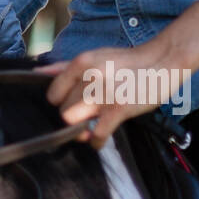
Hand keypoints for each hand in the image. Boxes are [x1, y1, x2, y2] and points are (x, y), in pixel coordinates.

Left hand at [35, 42, 184, 149]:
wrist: (162, 61)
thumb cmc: (127, 61)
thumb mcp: (94, 57)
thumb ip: (64, 67)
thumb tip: (37, 73)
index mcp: (81, 63)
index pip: (53, 92)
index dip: (60, 101)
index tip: (70, 103)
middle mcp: (89, 77)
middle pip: (63, 109)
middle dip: (73, 115)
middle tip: (86, 114)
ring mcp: (103, 94)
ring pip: (74, 122)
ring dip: (82, 129)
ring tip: (92, 125)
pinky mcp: (118, 109)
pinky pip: (97, 134)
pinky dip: (96, 141)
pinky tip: (99, 138)